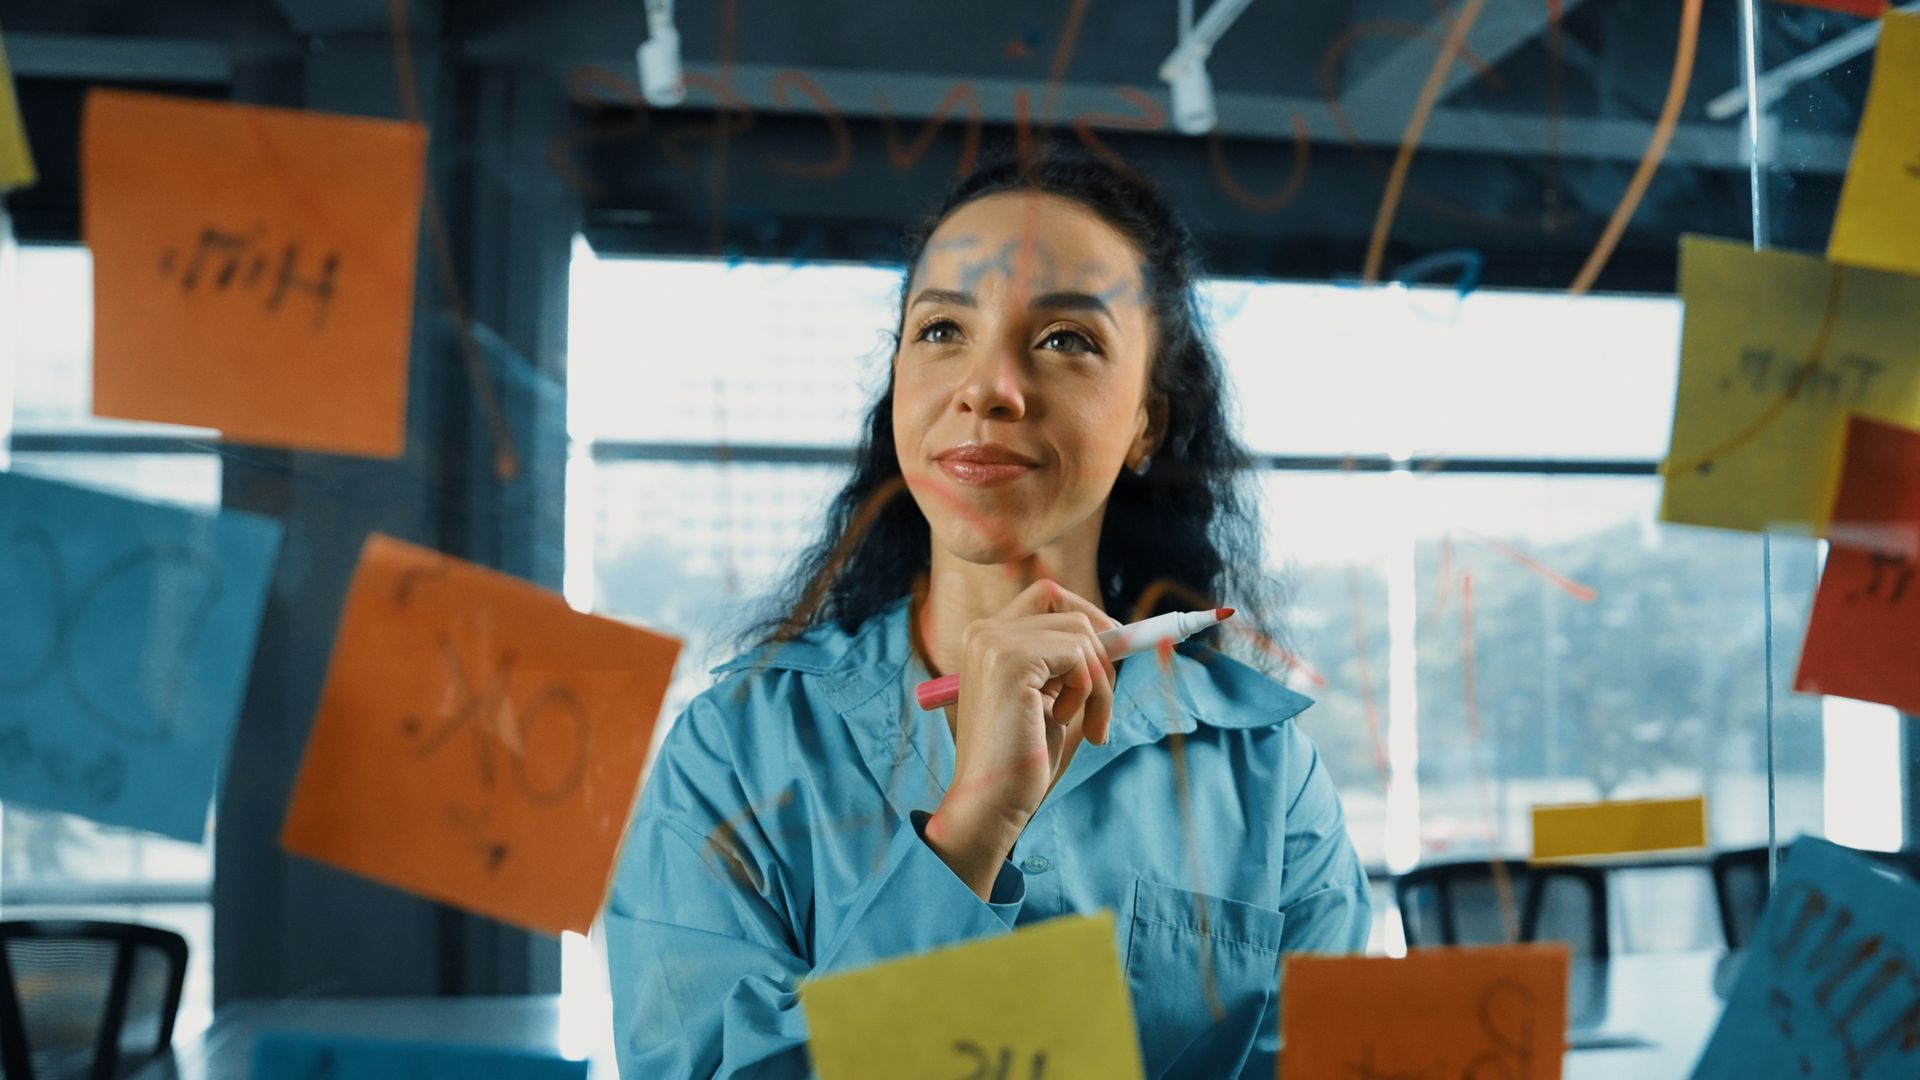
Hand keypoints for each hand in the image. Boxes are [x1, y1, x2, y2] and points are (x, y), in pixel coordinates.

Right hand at [925, 579, 1119, 898]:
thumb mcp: (1049, 699)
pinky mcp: (1012, 660)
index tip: (1115, 649)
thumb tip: (1120, 631)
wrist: (989, 801)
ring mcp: (995, 642)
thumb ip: (1068, 663)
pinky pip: (1081, 656)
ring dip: (1099, 683)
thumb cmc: (1021, 759)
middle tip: (1104, 703)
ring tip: (1088, 724)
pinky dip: (1090, 691)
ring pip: (1083, 635)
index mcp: (986, 638)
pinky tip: (1065, 722)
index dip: (1088, 617)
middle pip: (1071, 612)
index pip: (1048, 596)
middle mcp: (984, 631)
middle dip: (1102, 655)